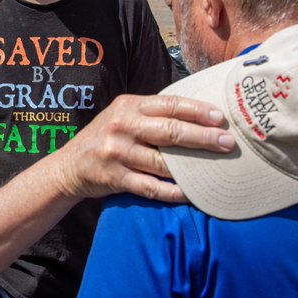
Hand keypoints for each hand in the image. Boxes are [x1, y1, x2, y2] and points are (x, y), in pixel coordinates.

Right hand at [52, 94, 234, 204]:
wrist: (69, 166)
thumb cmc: (106, 138)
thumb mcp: (123, 116)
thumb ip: (152, 113)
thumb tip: (198, 115)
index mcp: (129, 106)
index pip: (169, 104)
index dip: (197, 110)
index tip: (220, 117)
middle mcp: (122, 127)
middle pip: (170, 131)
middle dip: (203, 137)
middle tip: (228, 142)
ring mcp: (118, 153)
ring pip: (163, 163)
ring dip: (191, 168)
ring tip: (214, 169)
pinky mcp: (115, 178)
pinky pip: (150, 187)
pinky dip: (172, 192)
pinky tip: (190, 193)